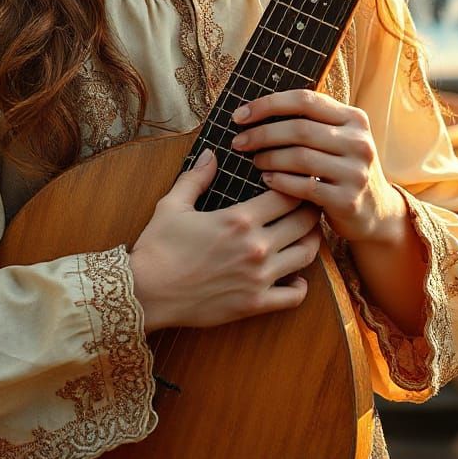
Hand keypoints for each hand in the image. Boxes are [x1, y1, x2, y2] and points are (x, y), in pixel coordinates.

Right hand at [128, 149, 322, 332]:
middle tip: (311, 203)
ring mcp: (259, 278)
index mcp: (239, 218)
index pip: (287, 195)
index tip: (298, 181)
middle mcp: (256, 247)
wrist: (146, 292)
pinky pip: (294, 296)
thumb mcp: (174, 204)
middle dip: (311, 209)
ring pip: (306, 256)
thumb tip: (211, 154)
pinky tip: (295, 277)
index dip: (297, 185)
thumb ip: (197, 177)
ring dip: (311, 242)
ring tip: (307, 234)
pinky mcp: (255, 304)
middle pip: (305, 222)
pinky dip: (301, 286)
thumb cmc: (158, 246)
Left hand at [230, 89, 407, 246]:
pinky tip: (267, 179)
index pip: (305, 99)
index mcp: (354, 118)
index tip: (240, 115)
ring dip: (269, 158)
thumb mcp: (337, 138)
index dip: (268, 104)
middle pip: (299, 128)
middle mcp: (359, 141)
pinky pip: (305, 186)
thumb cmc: (342, 168)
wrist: (376, 212)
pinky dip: (281, 181)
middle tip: (239, 142)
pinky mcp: (348, 200)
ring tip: (254, 161)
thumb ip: (310, 121)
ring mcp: (356, 171)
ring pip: (300, 157)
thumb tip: (255, 109)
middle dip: (262, 134)